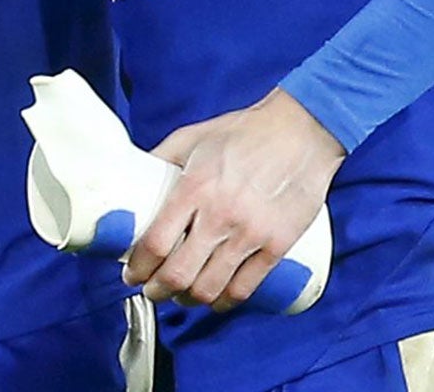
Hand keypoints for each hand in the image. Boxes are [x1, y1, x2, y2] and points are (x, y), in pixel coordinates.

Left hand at [124, 89, 343, 311]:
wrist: (302, 131)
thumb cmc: (247, 131)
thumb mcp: (194, 136)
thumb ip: (163, 158)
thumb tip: (134, 179)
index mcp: (196, 187)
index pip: (156, 243)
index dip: (138, 267)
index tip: (132, 273)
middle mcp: (220, 214)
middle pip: (178, 274)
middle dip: (157, 290)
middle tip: (152, 289)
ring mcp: (251, 233)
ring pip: (209, 288)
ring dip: (187, 300)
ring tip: (181, 296)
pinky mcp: (277, 245)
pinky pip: (244, 288)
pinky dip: (224, 302)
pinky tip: (215, 299)